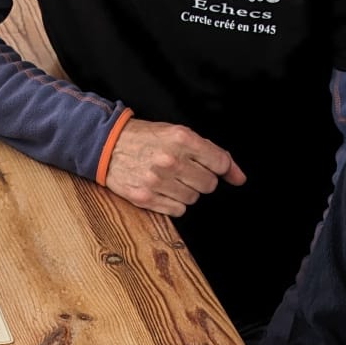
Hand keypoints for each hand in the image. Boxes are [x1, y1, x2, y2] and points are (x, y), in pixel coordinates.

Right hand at [103, 118, 246, 216]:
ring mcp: (157, 181)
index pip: (220, 163)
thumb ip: (211, 153)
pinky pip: (178, 210)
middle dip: (201, 178)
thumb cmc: (146, 138)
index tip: (214, 168)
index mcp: (181, 139)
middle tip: (185, 170)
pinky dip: (174, 202)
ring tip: (170, 179)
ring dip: (186, 191)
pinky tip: (162, 189)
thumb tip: (239, 178)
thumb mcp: (178, 134)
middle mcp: (170, 160)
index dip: (221, 167)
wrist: (106, 145)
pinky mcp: (146, 198)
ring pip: (194, 198)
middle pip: (209, 184)